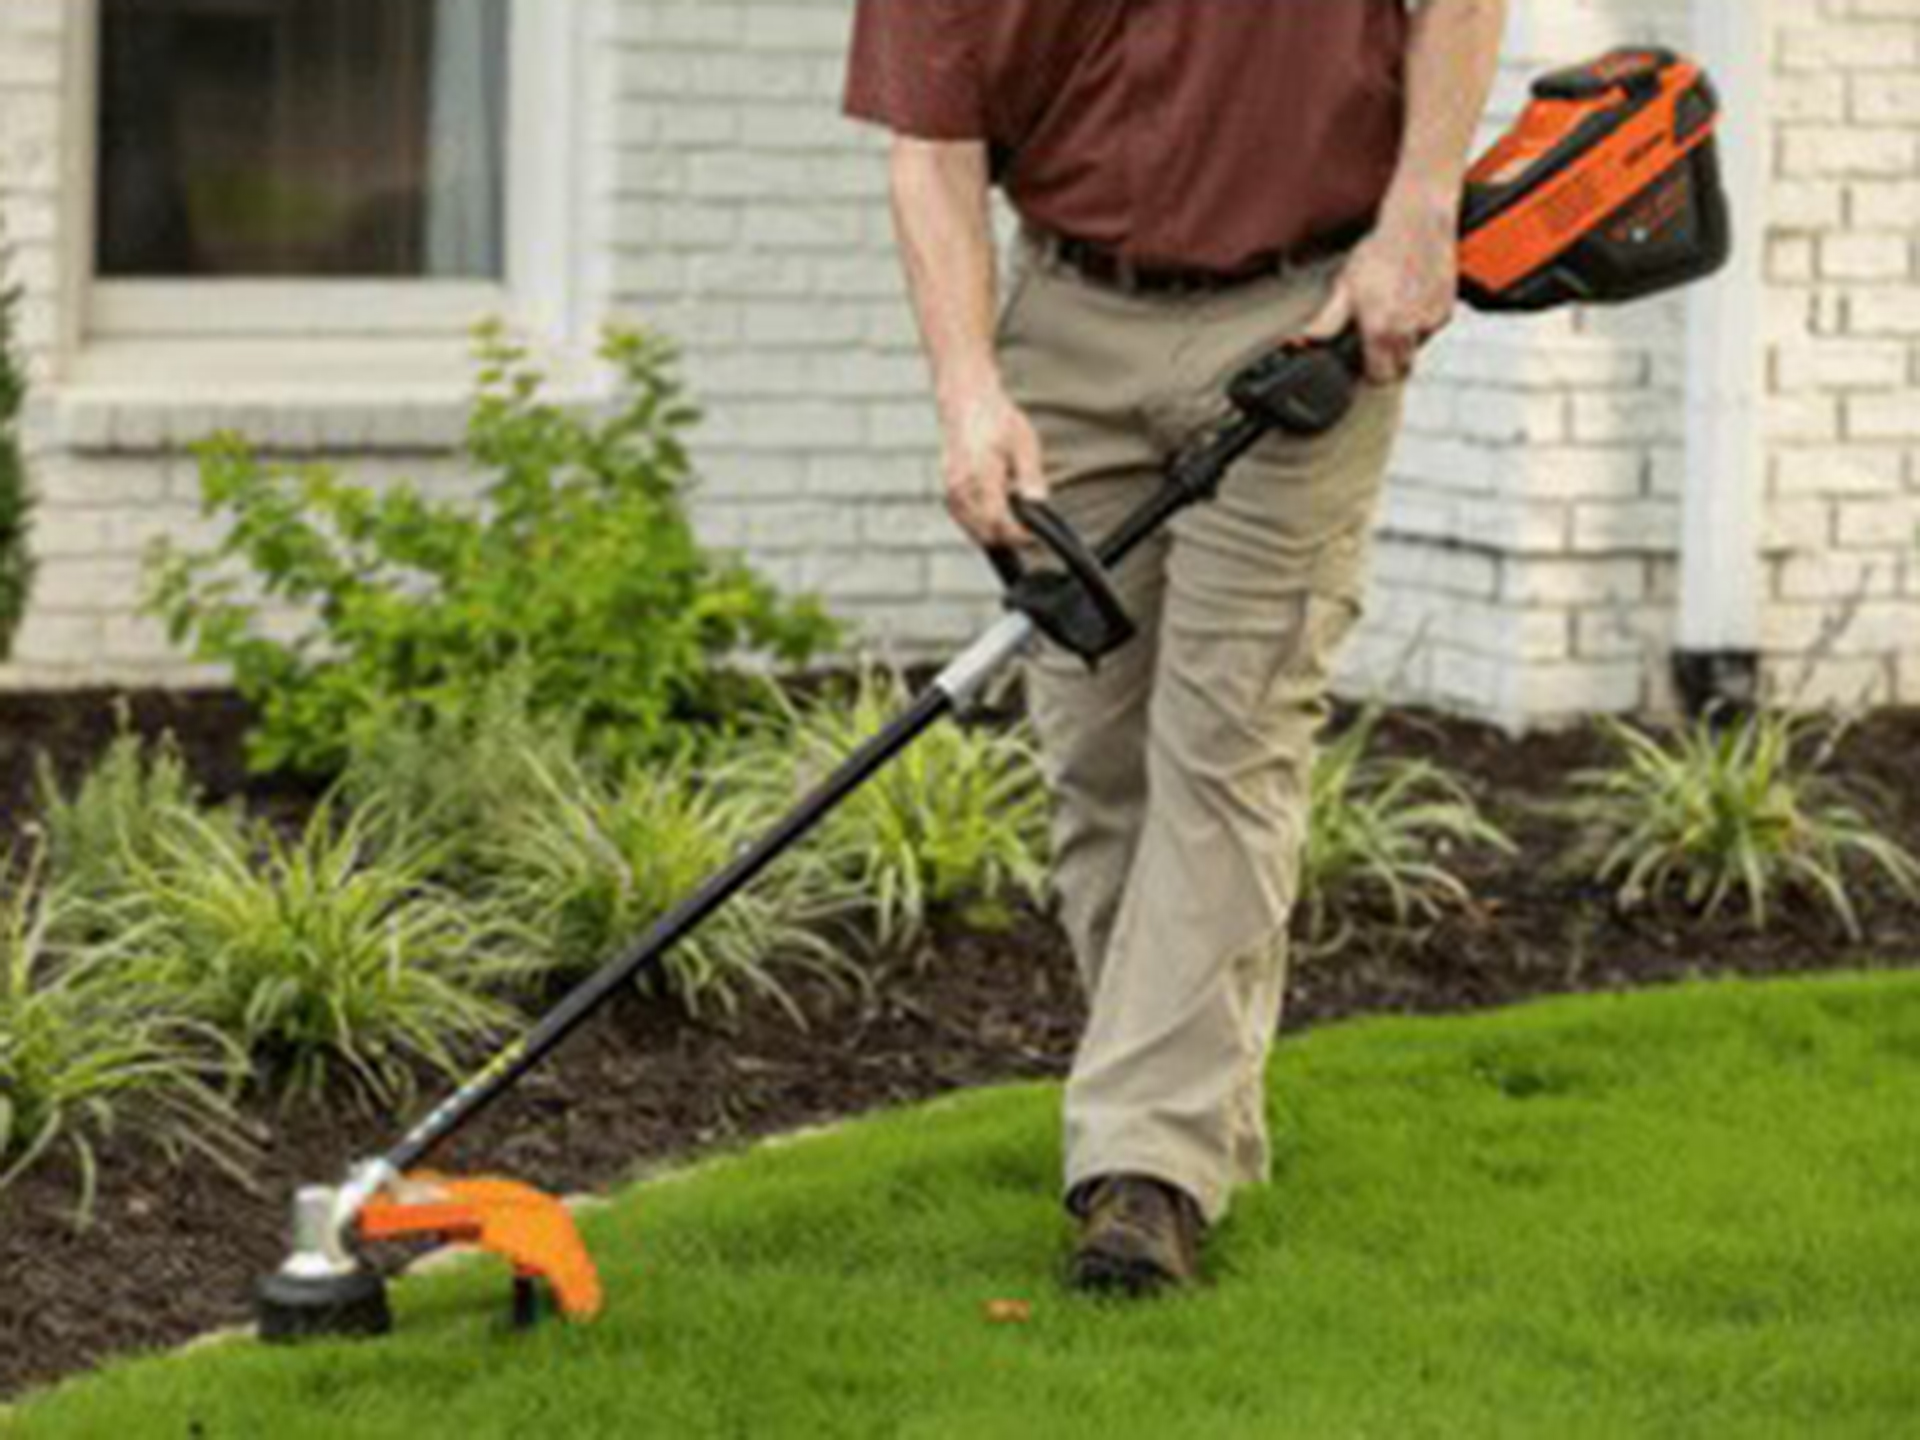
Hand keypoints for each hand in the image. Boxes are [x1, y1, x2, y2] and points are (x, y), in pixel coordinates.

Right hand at [938, 380, 1047, 547]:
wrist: (966, 401)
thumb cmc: (996, 419)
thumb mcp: (1024, 443)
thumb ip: (1030, 476)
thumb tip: (1039, 503)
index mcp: (981, 477)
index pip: (999, 523)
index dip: (1019, 536)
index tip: (1035, 535)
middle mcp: (961, 488)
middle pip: (985, 534)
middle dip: (1009, 539)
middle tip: (1031, 531)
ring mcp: (951, 492)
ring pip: (973, 531)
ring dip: (995, 534)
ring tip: (1017, 522)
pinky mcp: (948, 492)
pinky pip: (964, 521)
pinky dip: (981, 526)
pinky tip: (997, 517)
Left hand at [1304, 195, 1459, 384]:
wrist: (1417, 224)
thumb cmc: (1381, 250)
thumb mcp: (1344, 286)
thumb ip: (1327, 321)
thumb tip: (1305, 341)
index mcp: (1381, 329)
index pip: (1378, 377)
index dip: (1368, 373)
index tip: (1362, 365)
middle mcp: (1408, 330)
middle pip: (1400, 370)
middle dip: (1388, 363)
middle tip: (1375, 344)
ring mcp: (1430, 321)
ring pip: (1416, 349)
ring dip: (1405, 342)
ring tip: (1392, 314)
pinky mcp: (1446, 310)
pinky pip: (1431, 329)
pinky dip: (1421, 324)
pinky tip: (1410, 302)